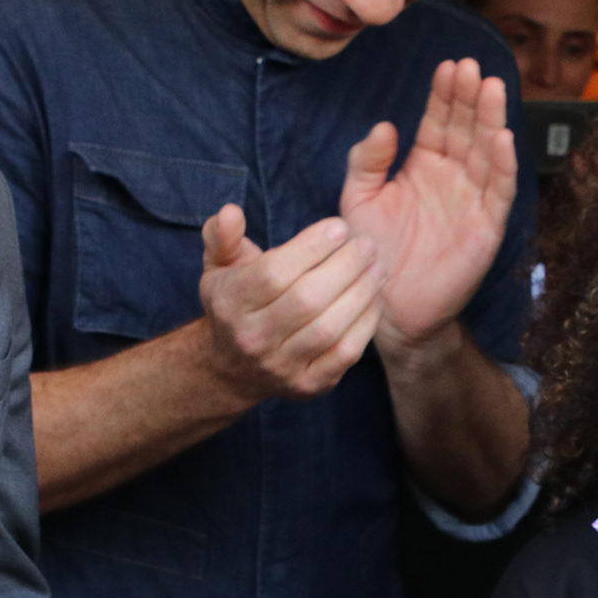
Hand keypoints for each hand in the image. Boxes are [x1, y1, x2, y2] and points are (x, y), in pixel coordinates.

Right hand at [197, 204, 384, 402]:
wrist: (233, 368)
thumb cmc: (236, 302)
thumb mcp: (219, 266)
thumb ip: (223, 236)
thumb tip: (231, 212)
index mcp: (230, 303)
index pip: (274, 274)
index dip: (312, 247)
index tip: (340, 227)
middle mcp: (252, 338)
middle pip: (307, 300)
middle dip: (345, 267)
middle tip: (367, 245)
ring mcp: (280, 367)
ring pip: (329, 328)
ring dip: (361, 293)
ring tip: (378, 268)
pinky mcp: (307, 385)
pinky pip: (345, 353)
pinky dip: (366, 323)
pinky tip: (375, 298)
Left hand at [340, 59, 519, 352]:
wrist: (386, 307)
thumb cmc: (372, 252)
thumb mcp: (358, 199)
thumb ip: (366, 162)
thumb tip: (385, 126)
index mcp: (424, 165)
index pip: (438, 121)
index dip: (444, 94)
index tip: (447, 66)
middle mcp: (453, 177)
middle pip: (467, 128)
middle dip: (470, 98)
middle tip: (470, 68)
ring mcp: (472, 200)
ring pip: (487, 152)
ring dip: (491, 120)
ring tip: (490, 88)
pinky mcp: (486, 228)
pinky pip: (498, 192)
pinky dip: (503, 165)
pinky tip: (502, 138)